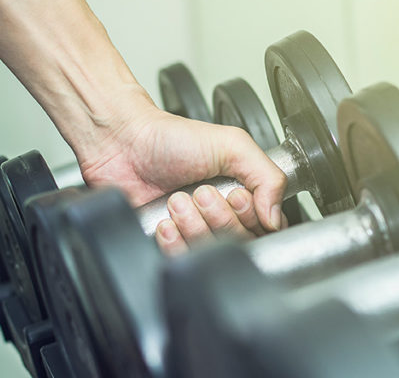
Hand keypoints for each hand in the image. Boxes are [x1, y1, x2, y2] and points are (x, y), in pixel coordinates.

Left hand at [77, 100, 287, 253]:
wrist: (123, 143)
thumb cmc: (172, 138)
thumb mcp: (233, 145)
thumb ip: (268, 176)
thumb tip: (275, 217)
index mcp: (241, 195)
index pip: (265, 228)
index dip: (250, 217)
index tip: (234, 195)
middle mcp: (219, 216)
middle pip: (238, 243)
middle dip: (218, 217)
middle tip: (201, 192)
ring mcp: (193, 232)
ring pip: (210, 253)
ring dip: (194, 226)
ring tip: (177, 200)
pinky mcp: (167, 246)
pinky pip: (181, 261)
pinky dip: (174, 242)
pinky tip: (165, 221)